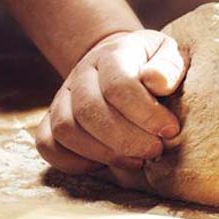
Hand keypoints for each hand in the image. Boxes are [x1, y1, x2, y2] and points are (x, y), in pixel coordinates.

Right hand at [34, 30, 187, 173]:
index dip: (146, 113)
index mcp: (112, 54)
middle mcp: (81, 73)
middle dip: (126, 139)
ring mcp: (62, 96)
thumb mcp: (169, 55)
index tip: (170, 130)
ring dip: (103, 153)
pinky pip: (48, 145)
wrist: (118, 62)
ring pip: (66, 130)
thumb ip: (168, 67)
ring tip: (136, 160)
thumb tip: (158, 81)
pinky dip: (74, 162)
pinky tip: (105, 164)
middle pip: (89, 110)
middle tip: (155, 151)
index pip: (119, 85)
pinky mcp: (50, 119)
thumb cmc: (151, 65)